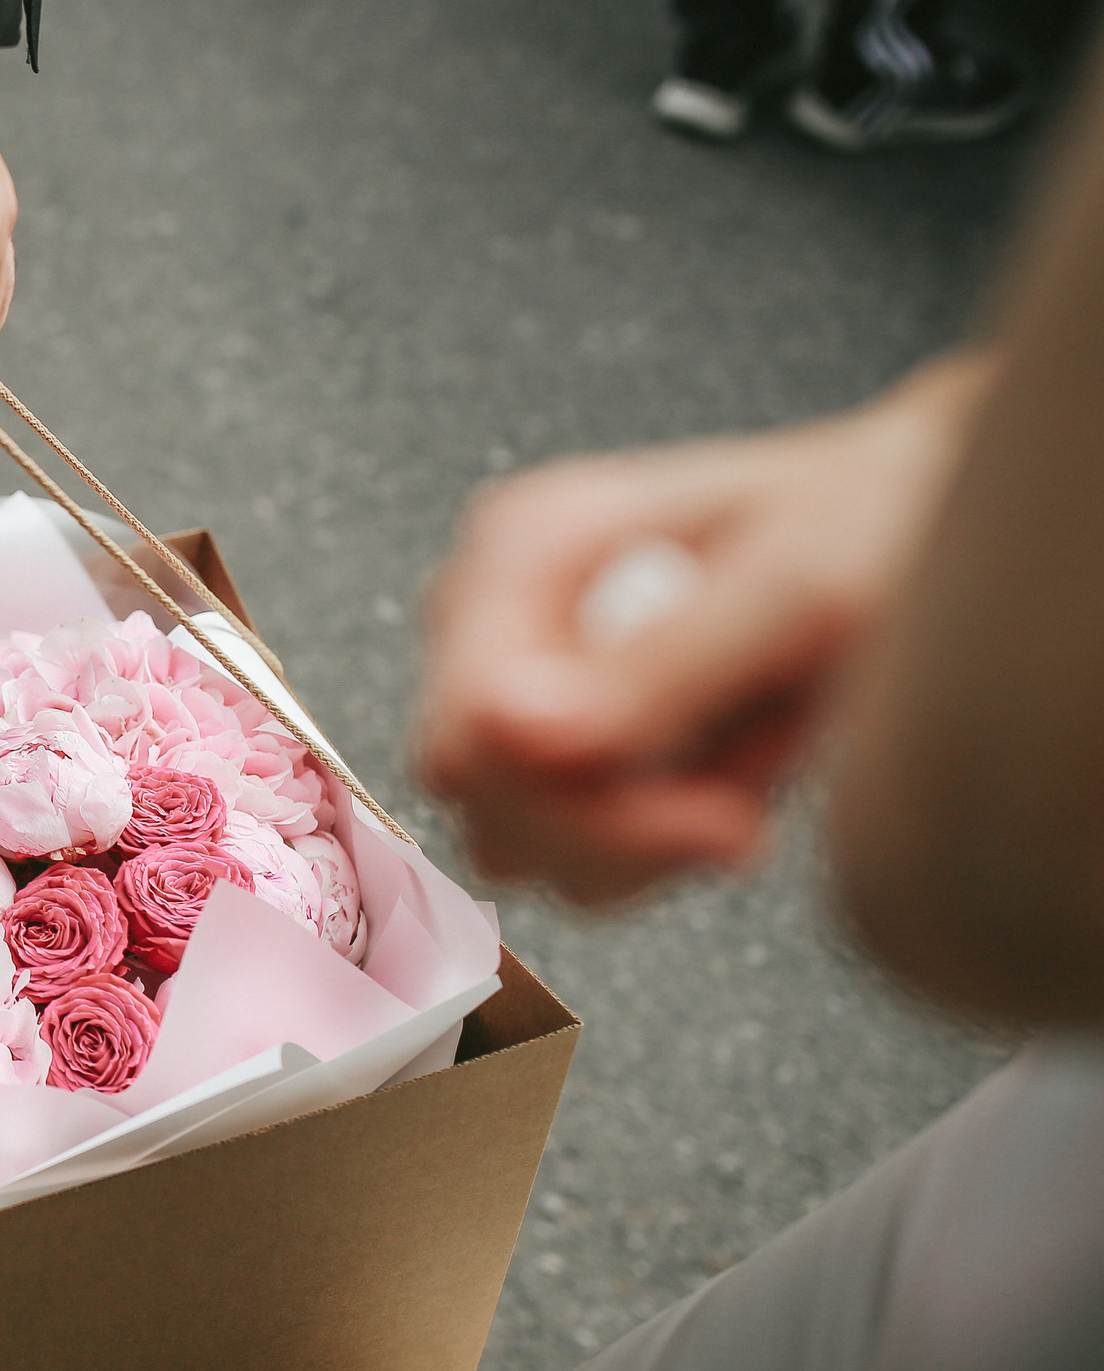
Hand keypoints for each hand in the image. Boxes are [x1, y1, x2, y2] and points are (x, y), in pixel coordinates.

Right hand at [413, 355, 983, 905]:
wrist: (904, 520)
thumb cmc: (870, 520)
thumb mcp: (798, 591)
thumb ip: (659, 665)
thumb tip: (516, 734)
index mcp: (525, 548)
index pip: (467, 735)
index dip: (578, 807)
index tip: (721, 821)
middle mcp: (494, 612)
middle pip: (477, 798)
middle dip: (616, 828)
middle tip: (743, 809)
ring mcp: (515, 676)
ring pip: (512, 844)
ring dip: (639, 842)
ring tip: (742, 771)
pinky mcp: (553, 736)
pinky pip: (560, 850)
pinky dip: (650, 845)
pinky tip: (720, 777)